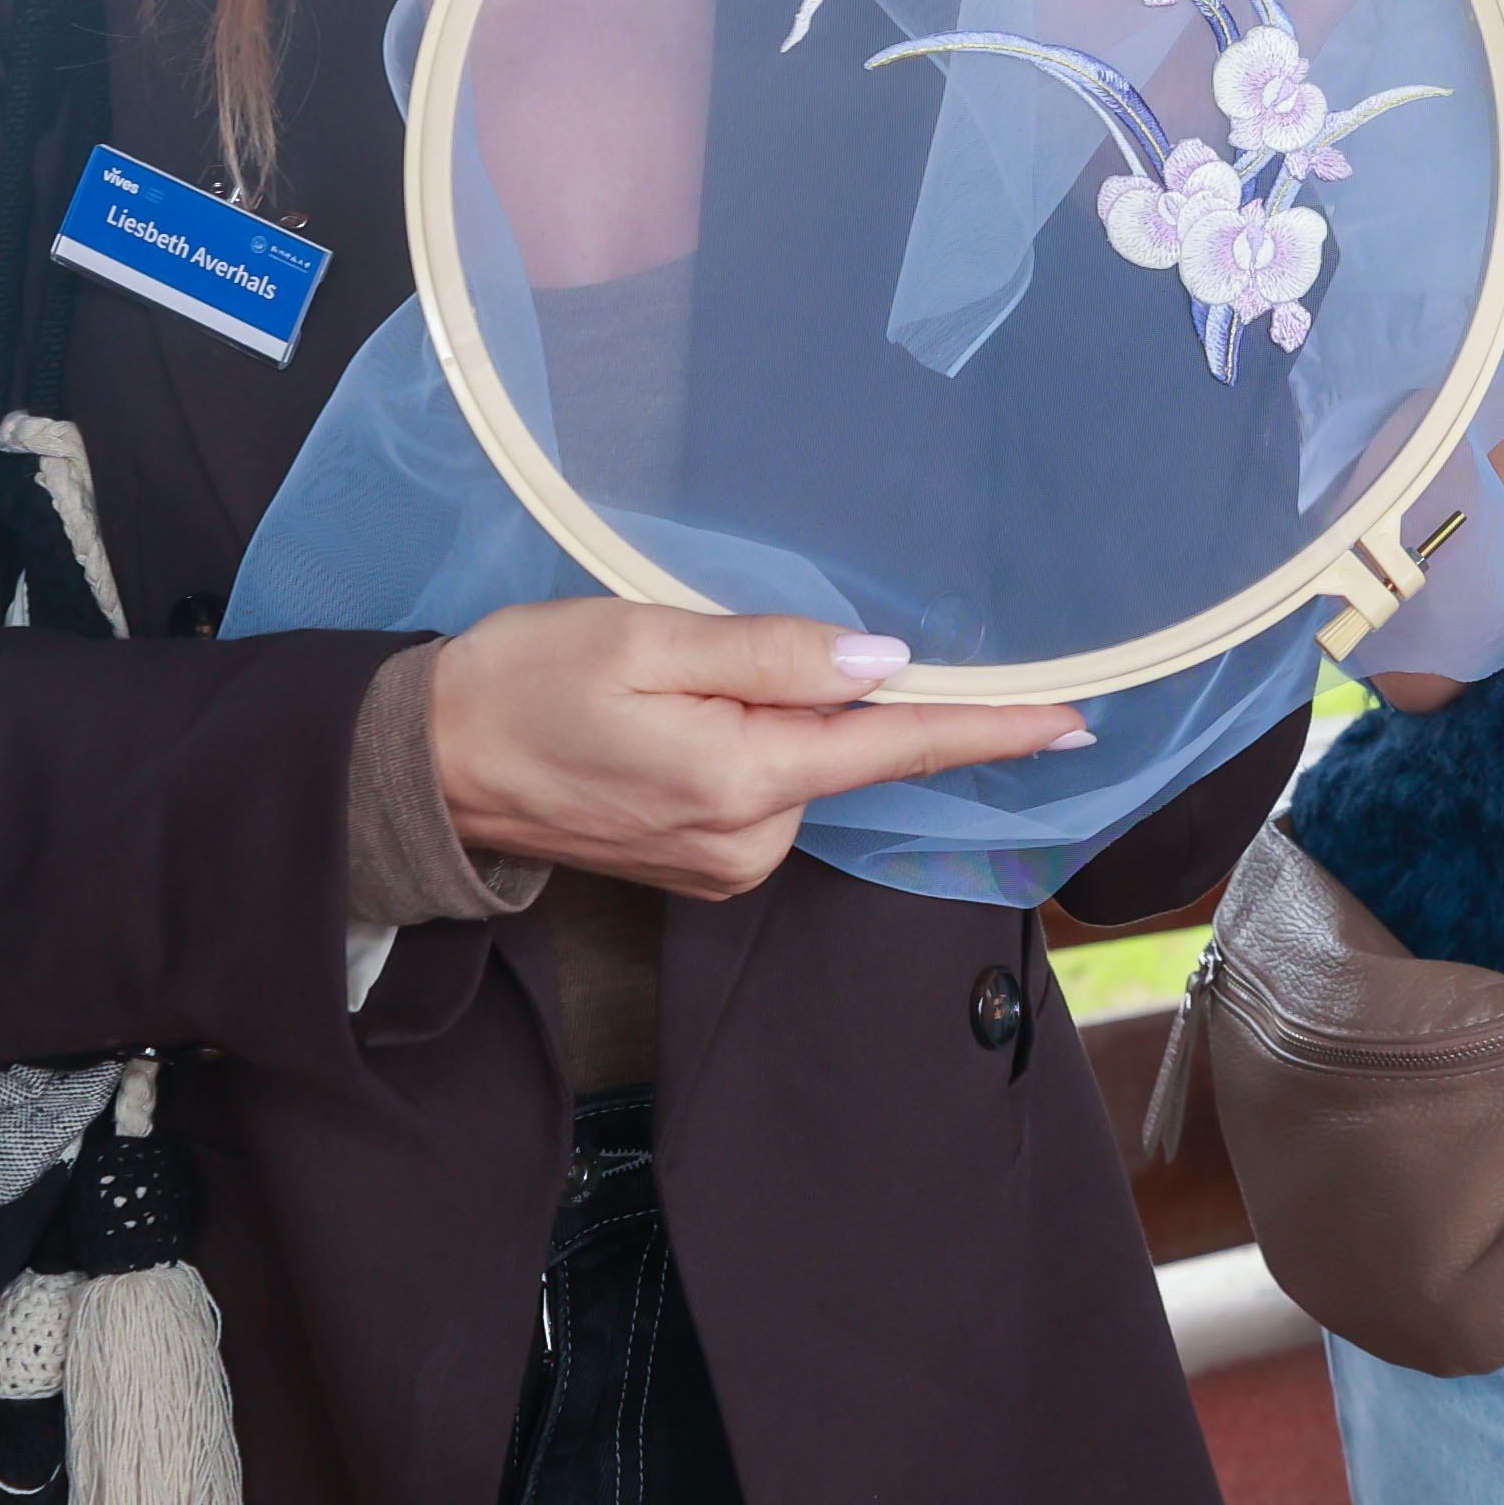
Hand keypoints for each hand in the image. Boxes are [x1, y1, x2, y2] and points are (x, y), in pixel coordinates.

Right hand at [429, 602, 1085, 896]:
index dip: (992, 729)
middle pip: (849, 750)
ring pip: (806, 767)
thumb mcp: (646, 639)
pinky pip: (767, 789)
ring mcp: (727, 862)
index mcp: (744, 780)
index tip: (1077, 718)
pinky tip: (676, 722)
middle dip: (831, 690)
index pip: (898, 748)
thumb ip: (773, 652)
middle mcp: (751, 840)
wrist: (425, 767)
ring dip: (777, 716)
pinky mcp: (706, 866)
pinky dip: (751, 746)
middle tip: (714, 646)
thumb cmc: (524, 684)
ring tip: (669, 684)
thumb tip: (884, 663)